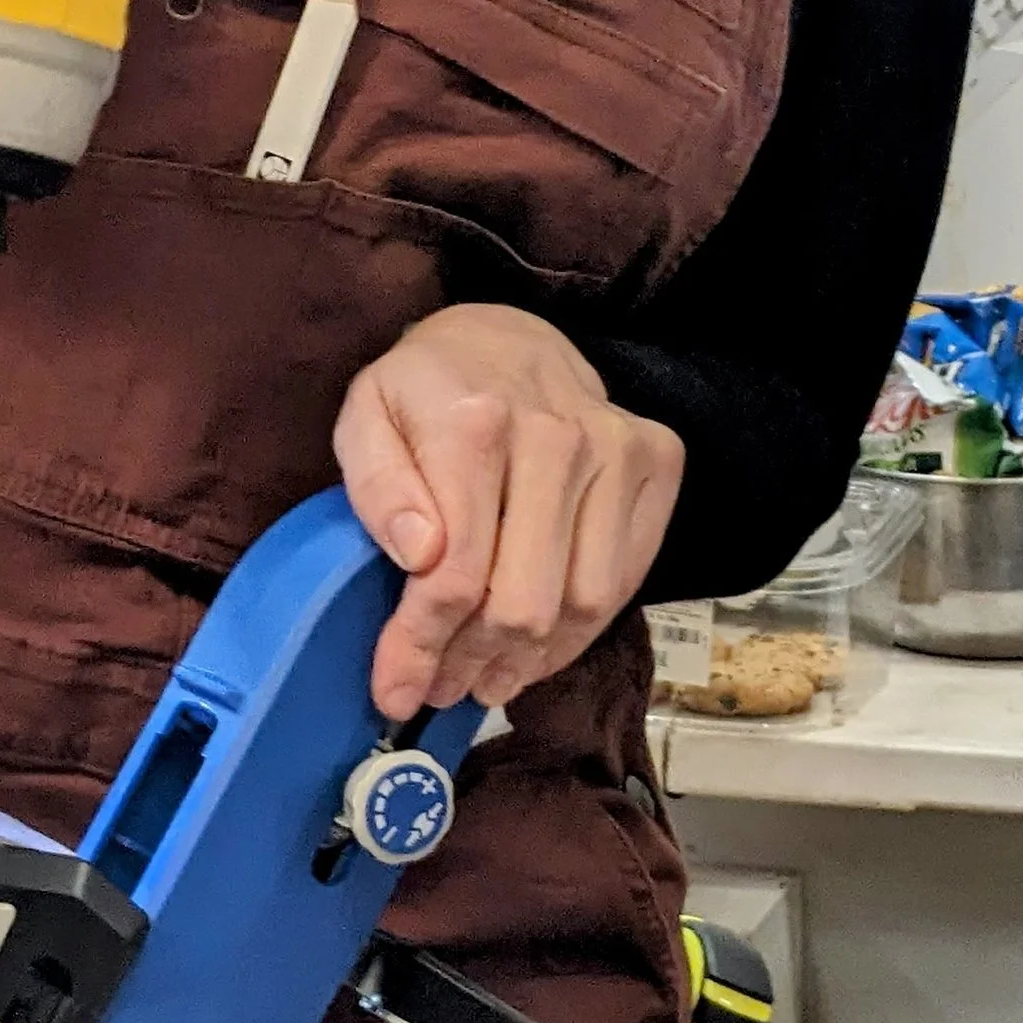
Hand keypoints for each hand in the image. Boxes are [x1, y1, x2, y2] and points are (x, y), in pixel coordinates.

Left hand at [335, 305, 684, 722]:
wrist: (506, 335)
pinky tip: (536, 646)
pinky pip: (624, 581)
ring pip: (582, 603)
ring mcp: (616, 448)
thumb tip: (420, 554)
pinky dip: (578, 633)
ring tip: (486, 675)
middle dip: (473, 660)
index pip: (456, 572)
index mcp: (474, 421)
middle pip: (524, 600)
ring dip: (529, 660)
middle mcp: (558, 433)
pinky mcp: (656, 460)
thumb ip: (377, 487)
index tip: (397, 687)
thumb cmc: (425, 389)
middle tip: (441, 684)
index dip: (422, 644)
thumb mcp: (366, 419)